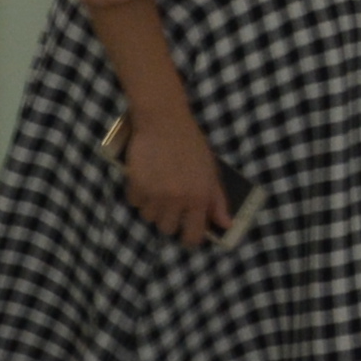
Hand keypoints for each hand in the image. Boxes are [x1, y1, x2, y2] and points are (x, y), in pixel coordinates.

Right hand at [117, 109, 233, 243]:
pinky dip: (138, 194)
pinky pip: (134, 202)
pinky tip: (146, 179)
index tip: (187, 233)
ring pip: (149, 217)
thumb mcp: (211, 171)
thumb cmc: (191, 145)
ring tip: (158, 187)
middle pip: (167, 229)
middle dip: (169, 219)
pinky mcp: (136, 185)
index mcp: (199, 198)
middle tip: (171, 202)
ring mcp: (155, 194)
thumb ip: (217, 200)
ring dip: (153, 207)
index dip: (190, 238)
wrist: (164, 122)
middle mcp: (177, 200)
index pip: (193, 236)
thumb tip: (225, 225)